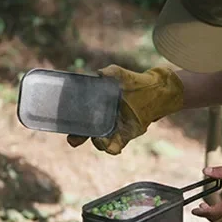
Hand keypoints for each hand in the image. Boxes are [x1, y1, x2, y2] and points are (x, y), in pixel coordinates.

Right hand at [67, 65, 183, 154]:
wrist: (155, 91)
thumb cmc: (133, 82)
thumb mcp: (121, 75)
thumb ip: (111, 72)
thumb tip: (100, 73)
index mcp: (95, 106)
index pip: (79, 118)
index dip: (71, 123)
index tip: (66, 126)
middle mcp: (101, 120)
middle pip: (84, 133)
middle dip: (77, 138)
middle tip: (74, 139)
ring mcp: (113, 128)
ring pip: (100, 142)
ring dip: (98, 143)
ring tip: (99, 140)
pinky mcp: (126, 134)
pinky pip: (116, 145)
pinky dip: (113, 149)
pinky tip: (113, 148)